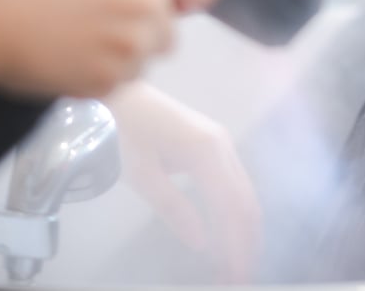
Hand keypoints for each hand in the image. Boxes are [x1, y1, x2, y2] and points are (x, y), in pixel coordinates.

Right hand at [0, 0, 223, 98]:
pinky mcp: (110, 81)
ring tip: (74, 37)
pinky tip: (66, 57)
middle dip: (143, 30)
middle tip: (93, 20)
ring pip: (146, 60)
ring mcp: (131, 45)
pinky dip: (98, 77)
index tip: (168, 2)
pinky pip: (120, 83)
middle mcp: (149, 3)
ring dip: (120, 56)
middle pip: (171, 31)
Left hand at [105, 82, 260, 281]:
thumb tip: (200, 242)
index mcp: (205, 150)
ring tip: (238, 262)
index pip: (231, 208)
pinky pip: (234, 183)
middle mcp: (221, 144)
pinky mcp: (212, 145)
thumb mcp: (142, 174)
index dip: (236, 246)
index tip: (235, 275)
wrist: (117, 92)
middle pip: (246, 202)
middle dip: (247, 243)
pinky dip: (236, 212)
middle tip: (240, 277)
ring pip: (244, 193)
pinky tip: (231, 233)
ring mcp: (220, 142)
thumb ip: (174, 209)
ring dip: (244, 230)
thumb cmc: (123, 128)